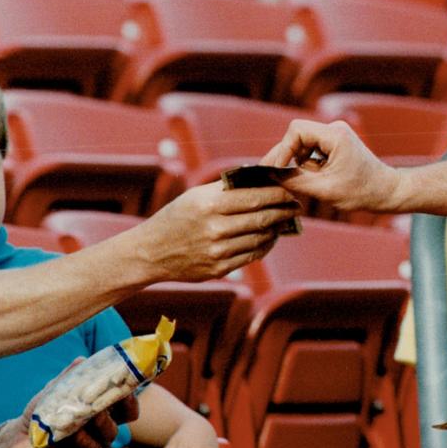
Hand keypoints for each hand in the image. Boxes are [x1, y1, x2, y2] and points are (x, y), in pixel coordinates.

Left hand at [0, 388, 140, 447]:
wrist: (16, 439)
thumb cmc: (41, 413)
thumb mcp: (54, 391)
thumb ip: (70, 377)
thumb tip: (82, 360)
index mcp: (102, 414)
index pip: (127, 411)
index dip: (129, 404)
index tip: (123, 394)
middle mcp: (99, 435)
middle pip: (114, 430)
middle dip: (105, 421)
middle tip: (95, 413)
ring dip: (87, 440)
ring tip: (73, 433)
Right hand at [136, 182, 298, 281]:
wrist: (150, 253)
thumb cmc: (176, 217)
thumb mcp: (196, 196)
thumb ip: (227, 188)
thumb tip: (261, 178)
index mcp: (209, 204)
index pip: (255, 196)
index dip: (278, 193)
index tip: (290, 189)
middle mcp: (215, 228)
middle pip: (262, 217)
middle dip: (284, 210)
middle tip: (296, 205)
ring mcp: (218, 251)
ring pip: (261, 238)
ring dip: (277, 229)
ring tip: (285, 220)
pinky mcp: (219, 269)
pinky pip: (252, 256)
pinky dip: (265, 245)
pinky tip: (270, 237)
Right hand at [261, 120, 402, 212]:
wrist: (386, 192)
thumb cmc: (361, 191)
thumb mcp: (324, 189)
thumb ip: (295, 181)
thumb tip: (270, 175)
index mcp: (335, 135)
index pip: (296, 131)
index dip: (282, 149)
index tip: (274, 170)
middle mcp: (334, 129)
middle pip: (297, 136)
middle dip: (285, 158)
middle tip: (270, 177)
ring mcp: (335, 136)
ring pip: (302, 145)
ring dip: (297, 164)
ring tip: (303, 183)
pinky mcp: (334, 145)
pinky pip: (310, 151)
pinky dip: (306, 166)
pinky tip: (312, 181)